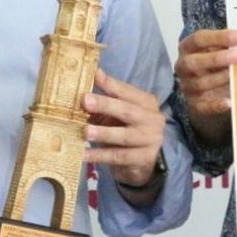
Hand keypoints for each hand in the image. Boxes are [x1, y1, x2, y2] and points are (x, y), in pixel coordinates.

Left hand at [83, 68, 164, 188]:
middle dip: (105, 105)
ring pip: (125, 136)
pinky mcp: (145, 159)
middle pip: (128, 111)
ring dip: (104, 133)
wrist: (142, 162)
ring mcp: (151, 140)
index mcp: (146, 103)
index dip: (111, 84)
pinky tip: (83, 154)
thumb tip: (93, 74)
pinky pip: (119, 156)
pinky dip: (100, 155)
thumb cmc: (125, 131)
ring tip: (85, 132)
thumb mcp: (117, 114)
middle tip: (85, 101)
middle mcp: (153, 119)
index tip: (94, 75)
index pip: (128, 91)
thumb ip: (106, 99)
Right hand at [174, 28, 236, 115]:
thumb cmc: (216, 64)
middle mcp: (183, 66)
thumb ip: (228, 46)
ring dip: (219, 79)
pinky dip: (215, 105)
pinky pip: (202, 107)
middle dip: (215, 59)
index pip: (198, 39)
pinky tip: (229, 102)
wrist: (210, 91)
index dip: (218, 37)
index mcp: (188, 48)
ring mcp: (187, 86)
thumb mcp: (218, 51)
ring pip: (199, 84)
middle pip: (192, 62)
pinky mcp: (194, 105)